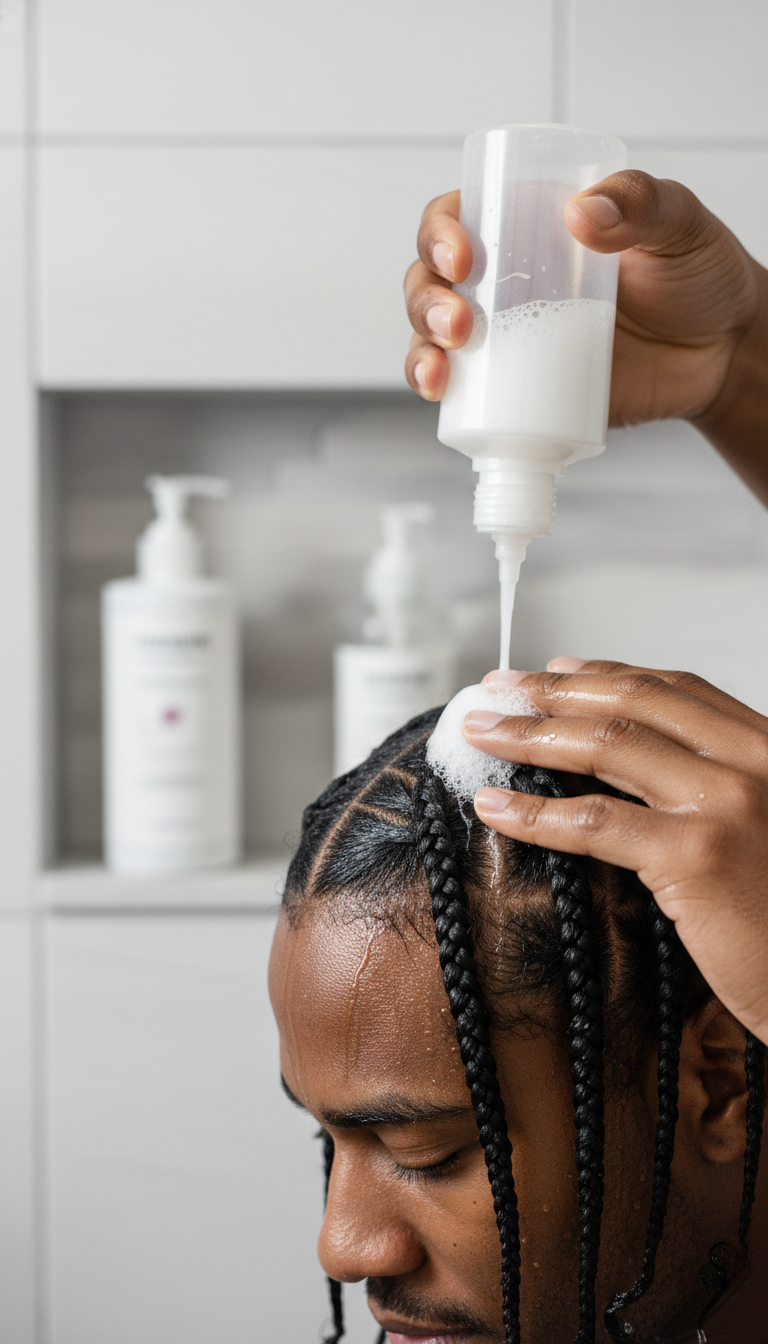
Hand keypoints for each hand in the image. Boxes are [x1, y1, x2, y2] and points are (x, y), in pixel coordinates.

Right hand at [404, 174, 767, 498]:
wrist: (723, 353)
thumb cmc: (699, 277)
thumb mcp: (681, 225)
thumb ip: (643, 204)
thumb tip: (584, 212)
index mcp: (531, 227)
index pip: (461, 216)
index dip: (441, 232)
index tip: (463, 256)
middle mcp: (508, 280)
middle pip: (432, 280)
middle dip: (428, 301)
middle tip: (461, 323)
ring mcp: (509, 338)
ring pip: (434, 338)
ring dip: (422, 350)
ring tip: (444, 369)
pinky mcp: (521, 389)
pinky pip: (466, 393)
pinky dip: (442, 395)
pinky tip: (442, 398)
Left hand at [463, 658, 767, 1046]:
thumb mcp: (766, 826)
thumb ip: (719, 788)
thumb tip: (635, 768)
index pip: (675, 690)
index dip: (605, 675)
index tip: (554, 670)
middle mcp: (753, 759)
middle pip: (630, 704)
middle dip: (551, 692)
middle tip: (497, 688)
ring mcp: (725, 802)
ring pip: (604, 747)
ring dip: (528, 734)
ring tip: (481, 732)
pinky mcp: (696, 855)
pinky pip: (594, 822)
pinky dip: (534, 811)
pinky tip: (495, 806)